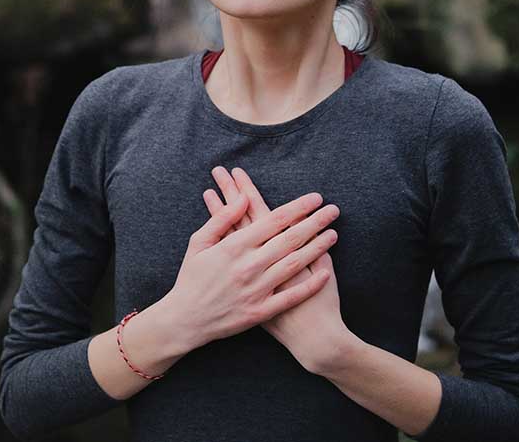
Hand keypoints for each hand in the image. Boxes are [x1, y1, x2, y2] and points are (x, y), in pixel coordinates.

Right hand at [204, 166, 349, 374]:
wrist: (185, 320)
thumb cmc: (191, 278)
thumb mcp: (198, 242)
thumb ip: (221, 218)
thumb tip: (243, 198)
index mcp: (233, 246)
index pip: (273, 221)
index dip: (297, 208)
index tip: (314, 198)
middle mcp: (248, 266)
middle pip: (289, 239)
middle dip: (314, 222)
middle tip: (333, 211)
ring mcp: (255, 290)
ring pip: (293, 264)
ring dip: (316, 248)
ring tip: (333, 235)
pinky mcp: (259, 312)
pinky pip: (290, 297)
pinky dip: (309, 285)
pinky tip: (325, 272)